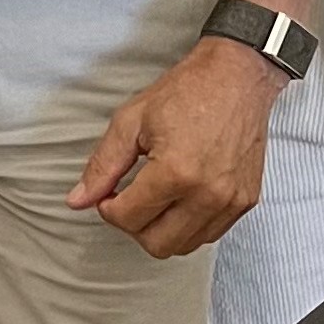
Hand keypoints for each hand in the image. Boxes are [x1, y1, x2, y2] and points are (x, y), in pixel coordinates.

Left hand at [66, 38, 284, 257]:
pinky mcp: (245, 202)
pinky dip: (187, 226)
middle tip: (128, 199)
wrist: (236, 77)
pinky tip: (178, 199)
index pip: (129, 219)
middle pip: (156, 244)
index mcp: (176, 172)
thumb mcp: (131, 121)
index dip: (109, 208)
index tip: (109, 193)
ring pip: (183, 246)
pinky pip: (209, 235)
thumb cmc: (186, 92)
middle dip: (133, 225)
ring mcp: (230, 202)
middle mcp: (207, 194)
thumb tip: (78, 200)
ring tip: (154, 198)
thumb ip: (103, 165)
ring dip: (160, 229)